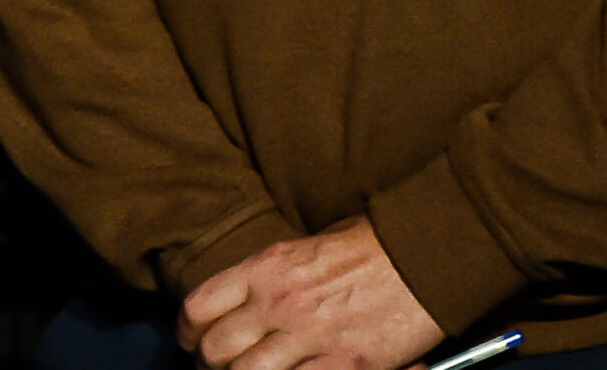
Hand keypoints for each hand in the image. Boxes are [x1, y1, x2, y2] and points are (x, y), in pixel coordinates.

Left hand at [178, 218, 443, 369]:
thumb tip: (240, 309)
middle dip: (210, 365)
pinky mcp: (344, 362)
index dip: (188, 333)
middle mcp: (278, 302)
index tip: (193, 342)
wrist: (418, 255)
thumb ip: (264, 279)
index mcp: (263, 270)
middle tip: (218, 369)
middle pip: (216, 350)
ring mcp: (310, 335)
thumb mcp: (298, 250)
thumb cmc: (362, 248)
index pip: (198, 307)